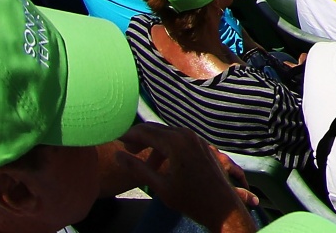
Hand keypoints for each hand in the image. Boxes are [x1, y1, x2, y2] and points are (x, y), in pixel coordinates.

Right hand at [112, 122, 252, 230]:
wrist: (222, 206)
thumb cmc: (190, 199)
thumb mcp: (159, 186)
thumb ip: (137, 168)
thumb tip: (117, 155)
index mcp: (176, 143)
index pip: (145, 131)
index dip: (128, 135)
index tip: (114, 141)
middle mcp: (187, 135)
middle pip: (156, 129)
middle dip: (139, 138)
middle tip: (125, 150)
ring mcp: (197, 139)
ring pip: (167, 134)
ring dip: (152, 143)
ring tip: (141, 160)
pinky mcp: (202, 145)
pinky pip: (179, 139)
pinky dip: (166, 146)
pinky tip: (160, 163)